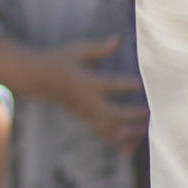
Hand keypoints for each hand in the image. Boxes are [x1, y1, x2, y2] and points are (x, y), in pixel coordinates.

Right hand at [32, 36, 146, 153]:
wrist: (39, 79)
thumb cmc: (60, 60)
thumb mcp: (78, 50)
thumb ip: (100, 49)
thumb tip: (118, 40)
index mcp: (86, 82)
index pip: (109, 85)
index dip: (125, 85)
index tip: (140, 85)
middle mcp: (87, 101)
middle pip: (113, 113)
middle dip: (131, 115)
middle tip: (148, 112)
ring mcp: (85, 113)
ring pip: (109, 129)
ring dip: (128, 132)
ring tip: (144, 131)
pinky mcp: (85, 120)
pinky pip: (102, 135)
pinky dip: (116, 142)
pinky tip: (130, 148)